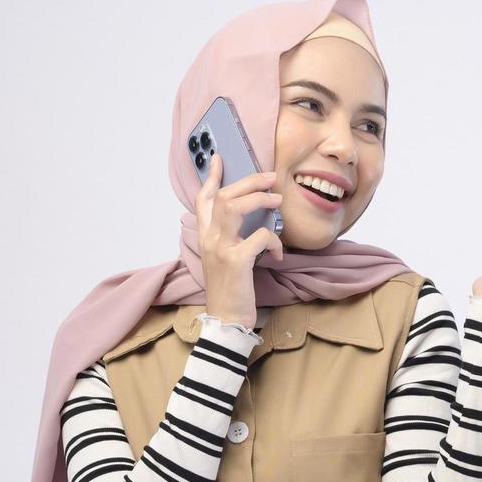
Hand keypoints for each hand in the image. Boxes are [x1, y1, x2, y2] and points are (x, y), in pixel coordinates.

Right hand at [196, 152, 284, 328]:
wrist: (226, 322)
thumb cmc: (231, 292)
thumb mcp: (225, 261)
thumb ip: (232, 239)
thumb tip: (253, 222)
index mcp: (206, 238)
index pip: (203, 200)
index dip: (211, 178)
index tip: (219, 159)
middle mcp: (209, 239)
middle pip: (223, 196)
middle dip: (248, 181)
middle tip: (270, 177)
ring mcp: (220, 249)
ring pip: (235, 206)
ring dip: (260, 198)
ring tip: (277, 200)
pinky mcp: (236, 261)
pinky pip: (260, 237)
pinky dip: (274, 242)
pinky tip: (277, 254)